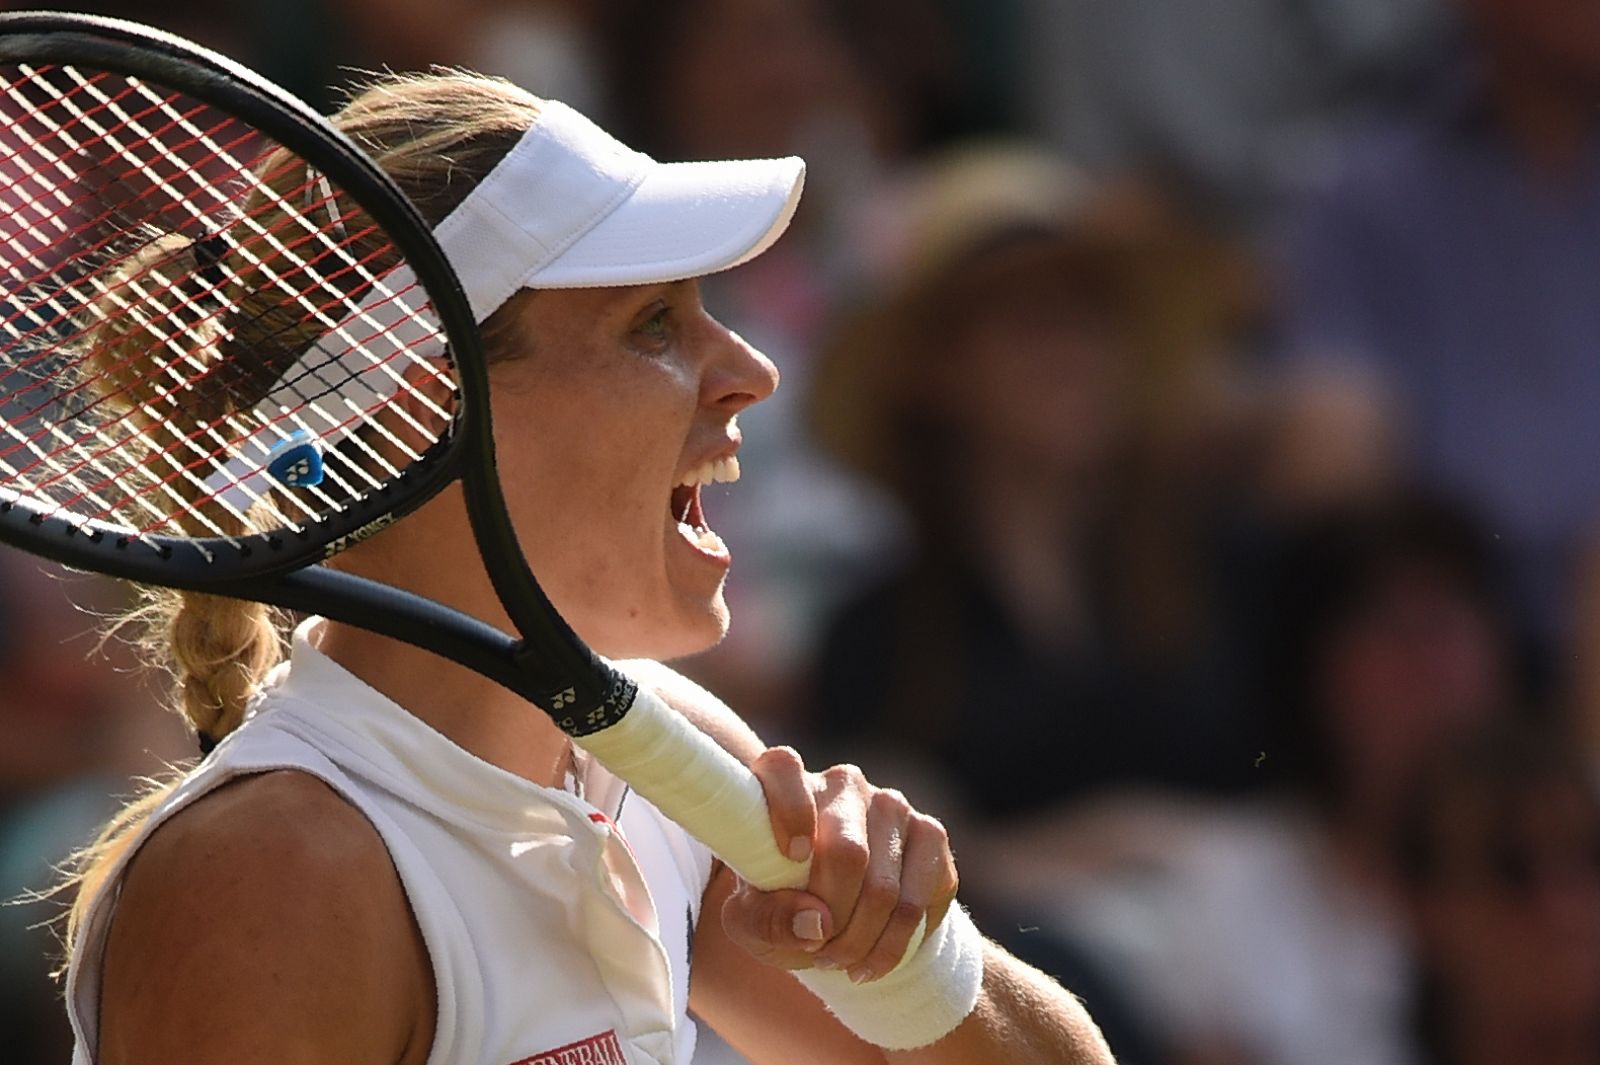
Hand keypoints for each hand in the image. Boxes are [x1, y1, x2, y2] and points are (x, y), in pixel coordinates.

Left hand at [720, 747, 958, 983]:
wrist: (837, 913)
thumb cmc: (779, 904)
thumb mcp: (750, 922)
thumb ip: (766, 920)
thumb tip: (815, 923)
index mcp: (786, 783)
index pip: (783, 769)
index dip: (789, 810)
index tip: (791, 858)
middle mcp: (842, 783)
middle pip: (846, 852)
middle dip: (832, 919)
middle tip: (817, 952)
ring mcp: (891, 804)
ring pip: (884, 887)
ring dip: (861, 942)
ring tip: (840, 962)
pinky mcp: (930, 833)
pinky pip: (918, 902)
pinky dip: (892, 946)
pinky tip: (871, 960)